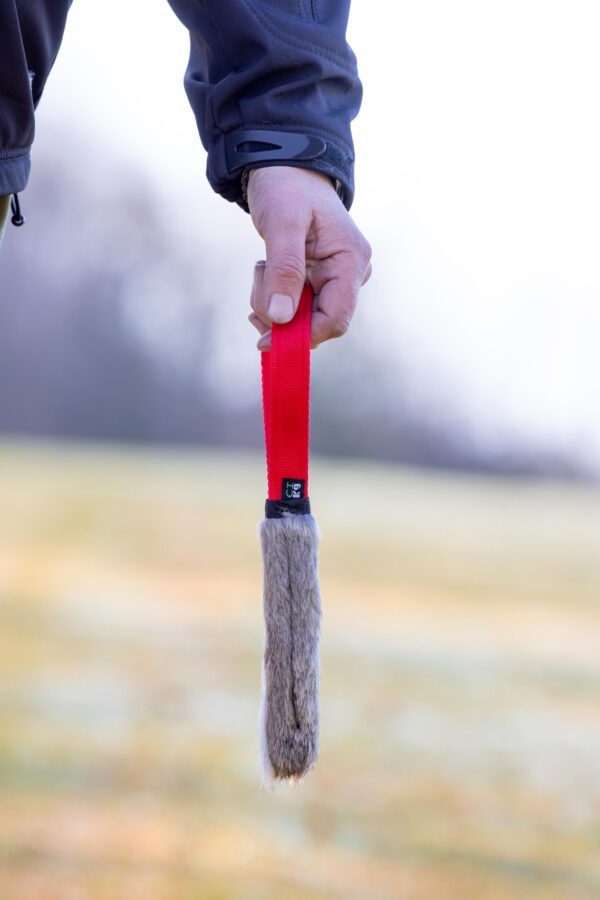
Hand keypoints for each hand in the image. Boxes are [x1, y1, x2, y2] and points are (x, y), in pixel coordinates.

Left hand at [247, 166, 371, 349]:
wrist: (284, 166)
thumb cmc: (286, 187)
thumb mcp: (282, 223)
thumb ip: (284, 268)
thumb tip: (281, 317)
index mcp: (350, 261)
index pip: (336, 319)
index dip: (303, 337)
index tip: (267, 341)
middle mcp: (350, 274)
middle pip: (316, 322)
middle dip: (281, 316)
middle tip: (257, 288)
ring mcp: (334, 278)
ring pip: (302, 317)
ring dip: (273, 305)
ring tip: (262, 268)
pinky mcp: (318, 280)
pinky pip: (296, 306)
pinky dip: (274, 300)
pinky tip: (264, 279)